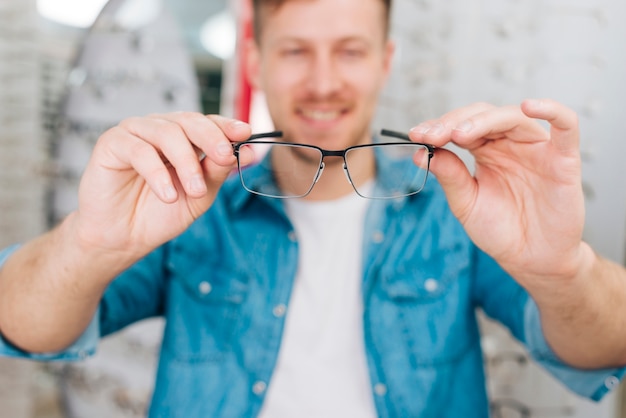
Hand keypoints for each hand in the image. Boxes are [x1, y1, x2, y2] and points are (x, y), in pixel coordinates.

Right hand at [73, 112, 252, 260]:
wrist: (123, 238)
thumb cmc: (159, 214)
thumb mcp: (199, 196)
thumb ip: (217, 172)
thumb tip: (247, 152)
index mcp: (183, 138)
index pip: (207, 123)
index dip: (226, 125)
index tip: (245, 132)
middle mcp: (159, 129)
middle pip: (189, 121)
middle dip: (211, 138)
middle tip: (224, 157)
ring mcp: (135, 133)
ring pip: (167, 133)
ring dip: (186, 162)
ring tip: (194, 190)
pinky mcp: (112, 143)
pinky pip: (138, 149)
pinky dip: (157, 173)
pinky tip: (168, 195)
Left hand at [409, 99, 584, 284]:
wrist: (531, 260)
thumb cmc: (500, 231)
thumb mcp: (466, 204)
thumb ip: (449, 177)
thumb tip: (419, 153)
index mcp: (485, 151)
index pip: (461, 126)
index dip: (438, 126)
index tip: (415, 135)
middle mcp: (510, 144)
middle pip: (483, 115)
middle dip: (454, 122)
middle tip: (432, 135)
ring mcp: (537, 149)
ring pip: (513, 117)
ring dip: (483, 120)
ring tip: (459, 134)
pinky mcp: (564, 159)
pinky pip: (566, 125)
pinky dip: (551, 109)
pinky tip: (528, 106)